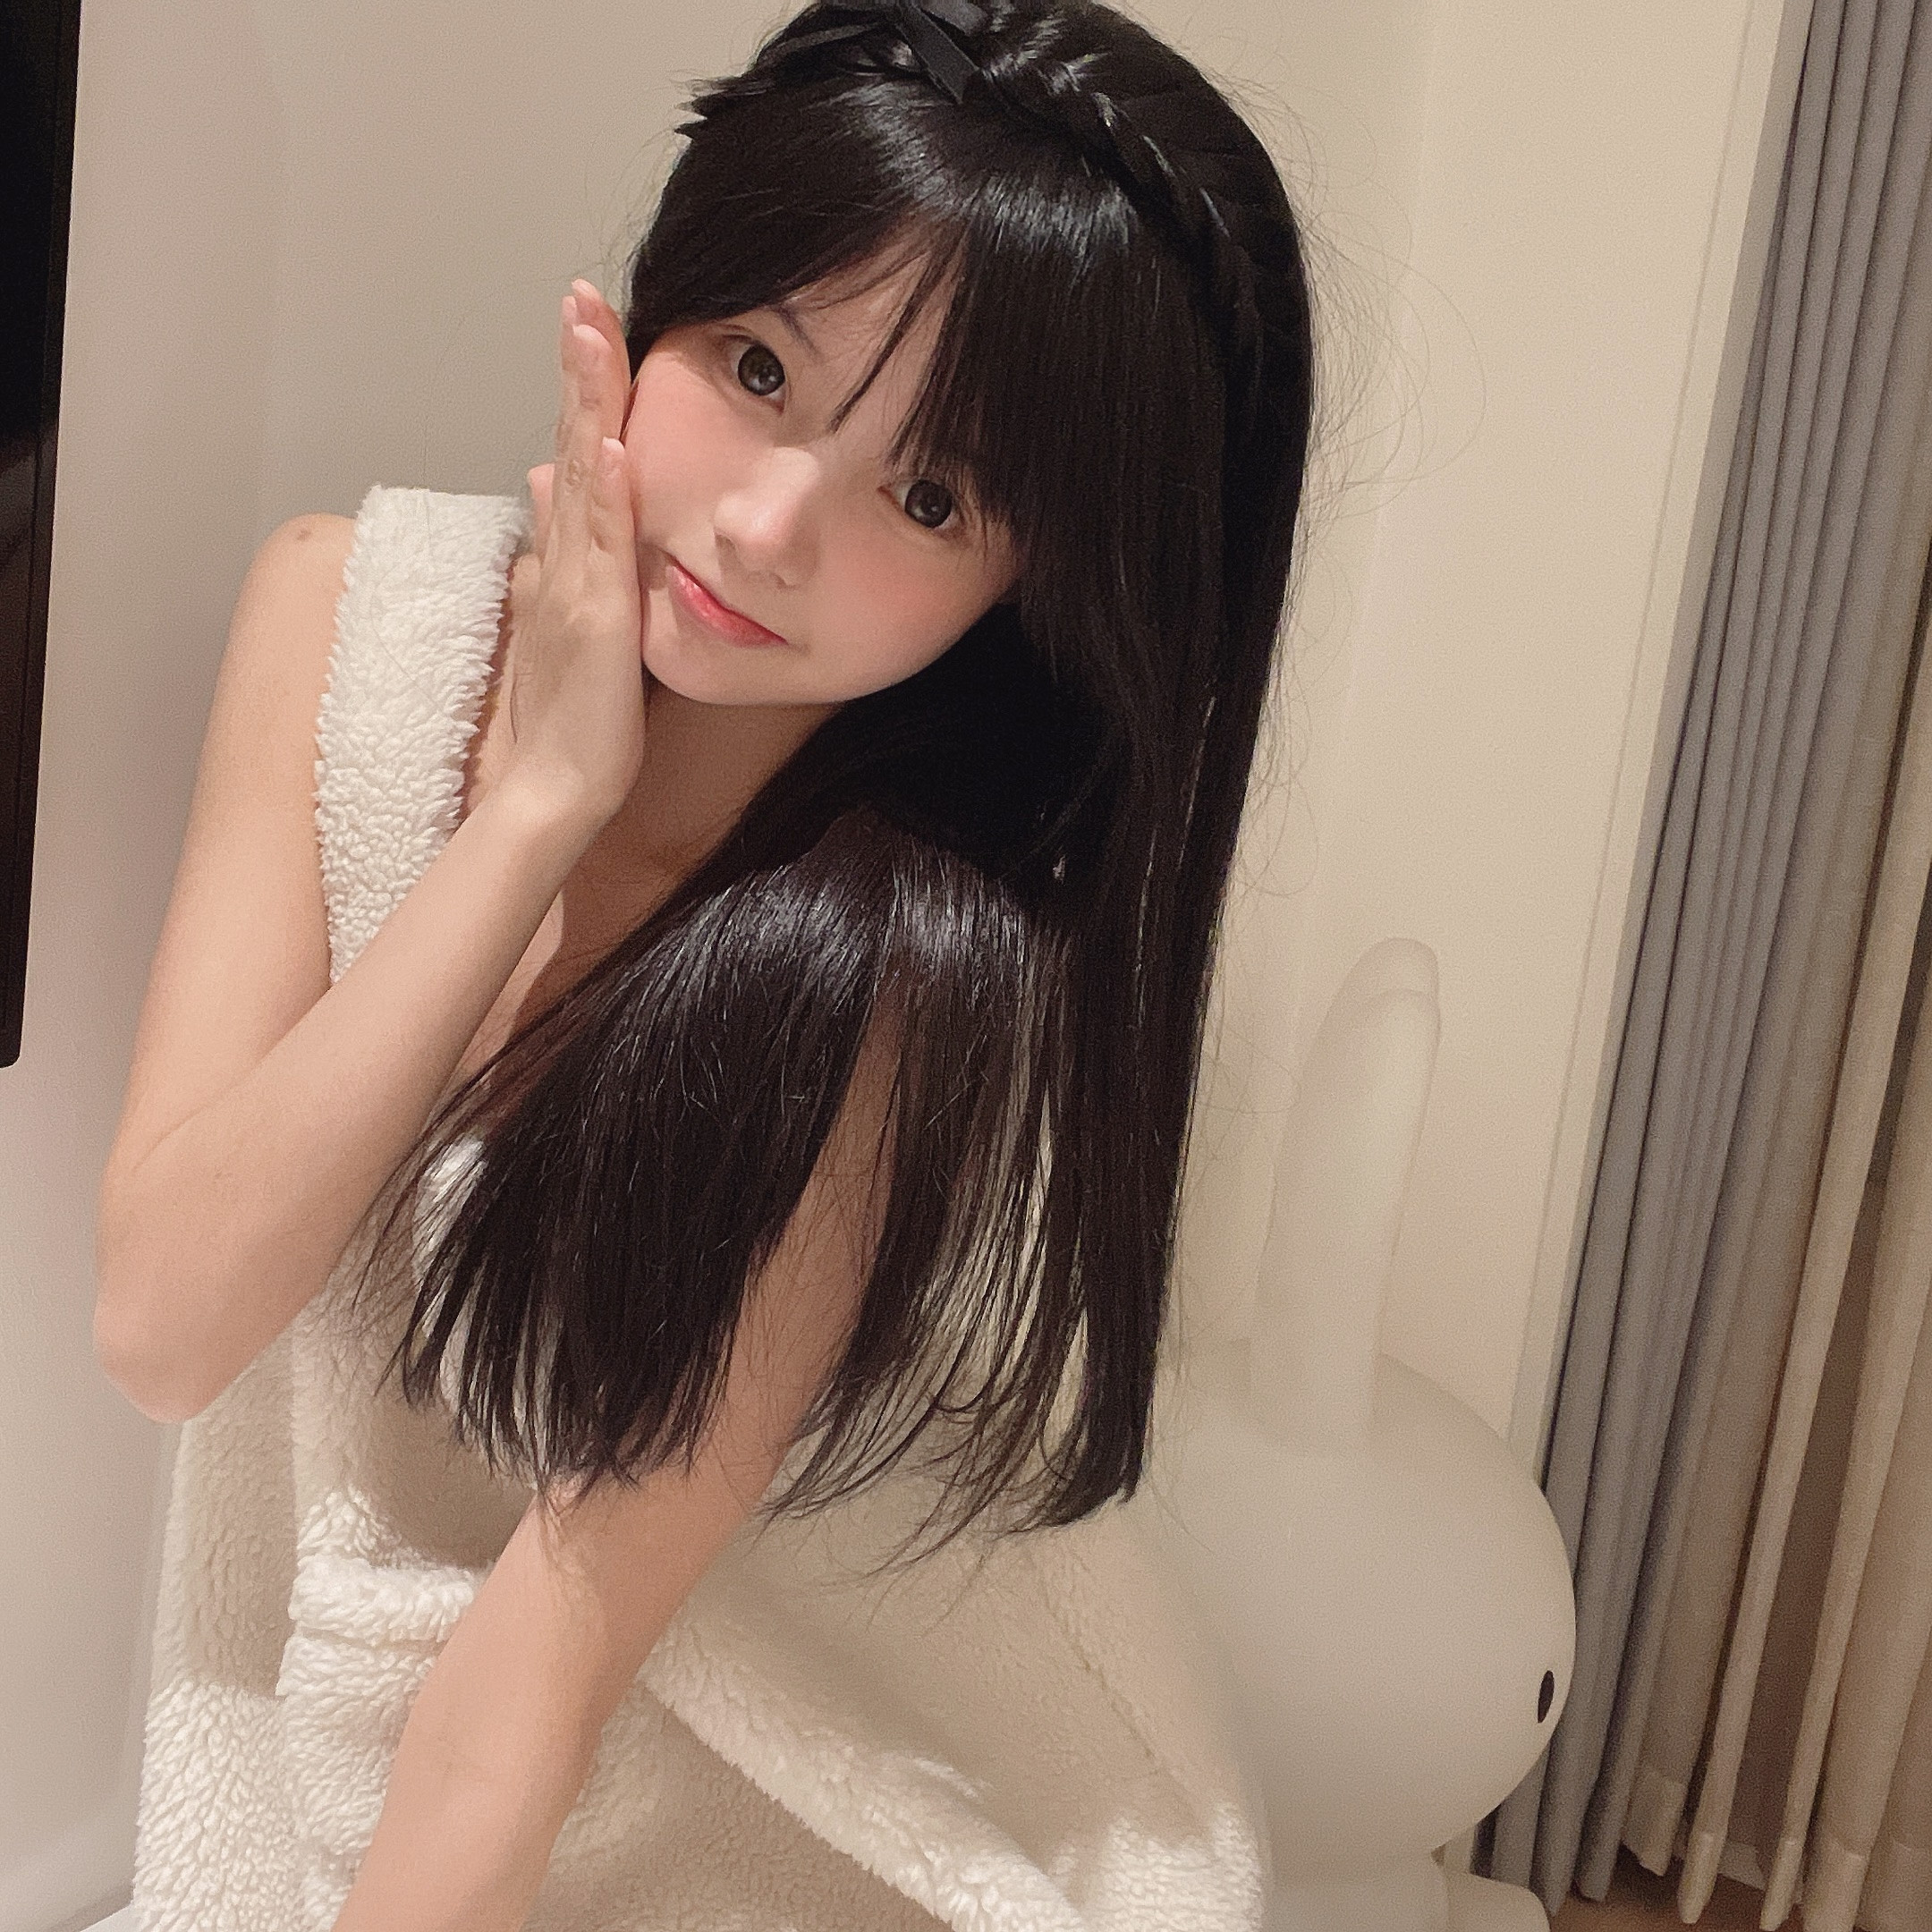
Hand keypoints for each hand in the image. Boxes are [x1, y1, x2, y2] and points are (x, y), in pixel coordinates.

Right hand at [503, 279, 648, 831]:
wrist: (559, 782)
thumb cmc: (575, 711)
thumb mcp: (573, 613)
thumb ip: (561, 549)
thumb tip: (543, 483)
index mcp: (569, 553)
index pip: (576, 451)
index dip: (581, 386)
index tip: (588, 320)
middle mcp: (566, 554)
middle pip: (571, 441)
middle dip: (578, 366)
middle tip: (580, 293)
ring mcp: (576, 580)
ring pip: (582, 474)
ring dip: (585, 401)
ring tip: (588, 330)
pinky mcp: (595, 616)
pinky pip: (599, 545)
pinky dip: (601, 492)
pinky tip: (605, 443)